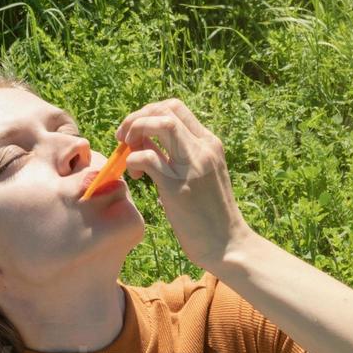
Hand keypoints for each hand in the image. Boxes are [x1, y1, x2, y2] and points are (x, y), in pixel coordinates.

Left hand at [116, 99, 251, 269]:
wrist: (228, 245)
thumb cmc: (211, 216)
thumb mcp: (201, 177)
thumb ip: (179, 158)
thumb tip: (147, 145)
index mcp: (210, 144)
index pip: (175, 108)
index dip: (149, 113)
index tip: (137, 131)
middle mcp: (204, 149)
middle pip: (165, 109)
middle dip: (137, 118)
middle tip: (124, 138)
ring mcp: (192, 167)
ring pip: (159, 124)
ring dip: (135, 131)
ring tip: (126, 150)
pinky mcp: (177, 188)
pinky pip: (147, 157)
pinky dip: (133, 160)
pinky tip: (136, 176)